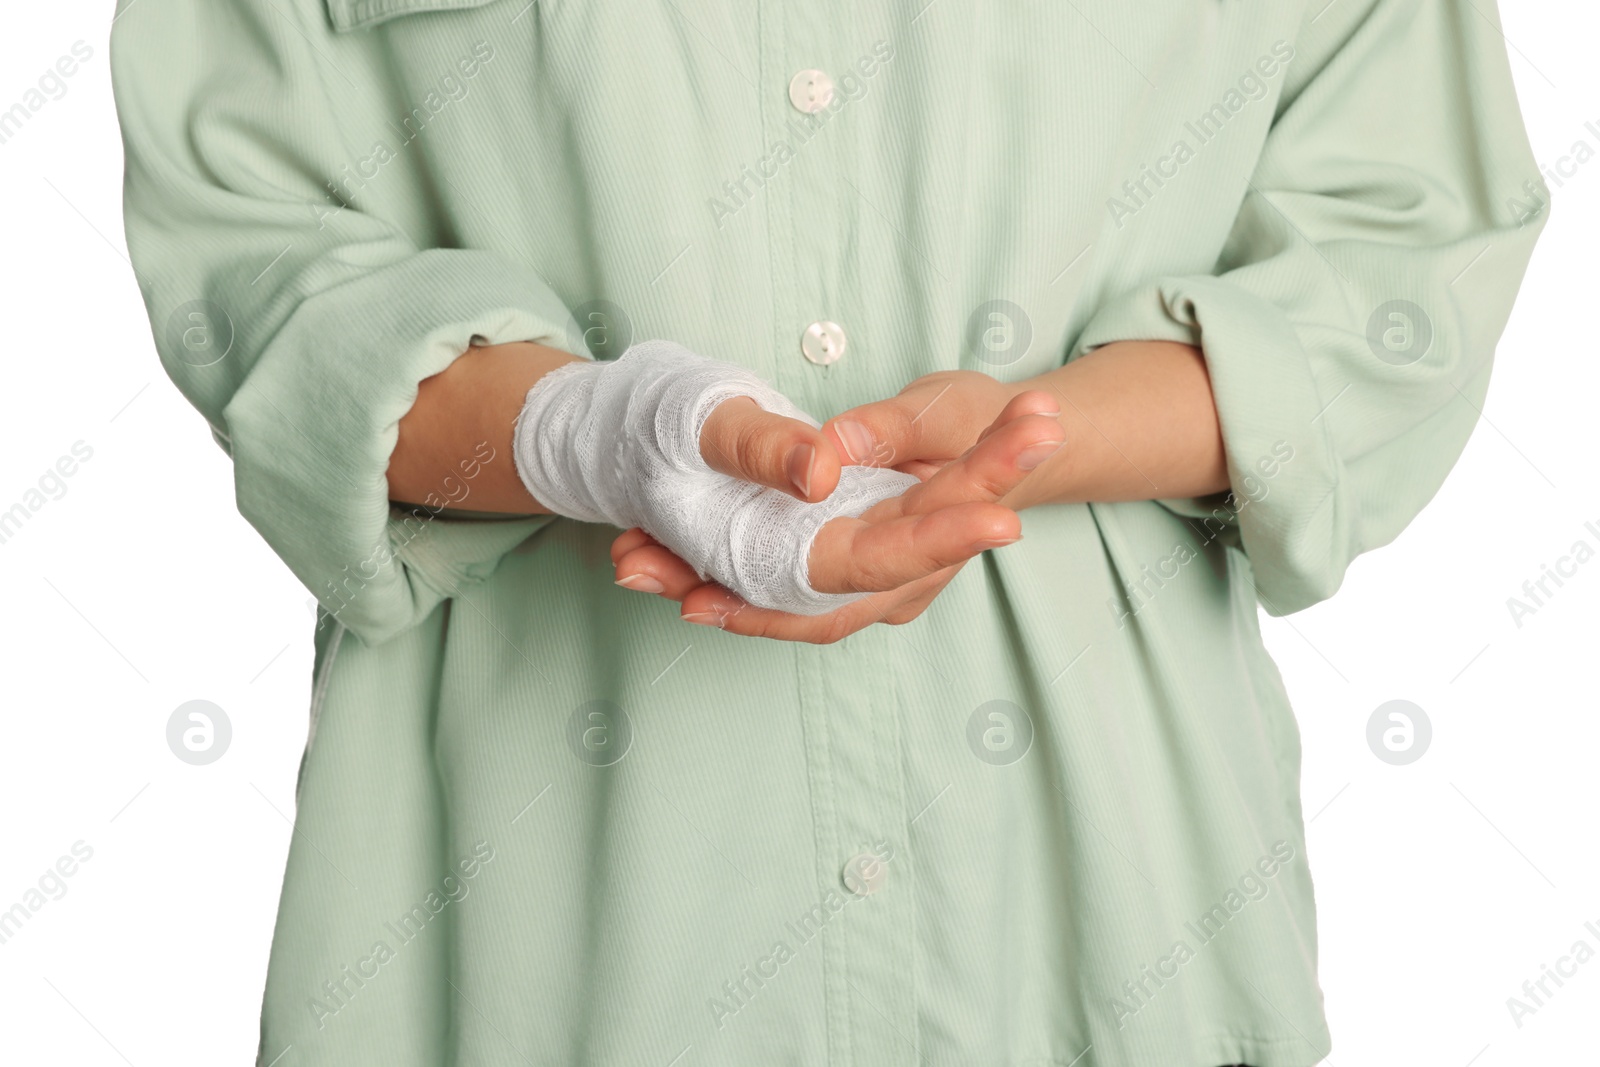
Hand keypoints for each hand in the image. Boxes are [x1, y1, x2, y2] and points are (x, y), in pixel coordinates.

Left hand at [611, 388, 1062, 641]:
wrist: (999, 442)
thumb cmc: (973, 419)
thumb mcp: (938, 408)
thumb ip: (887, 433)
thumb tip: (821, 460)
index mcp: (932, 545)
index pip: (852, 580)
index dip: (768, 599)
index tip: (694, 598)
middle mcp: (899, 585)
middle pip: (801, 611)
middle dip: (714, 595)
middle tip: (635, 568)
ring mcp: (871, 586)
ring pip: (784, 604)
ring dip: (705, 586)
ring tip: (629, 560)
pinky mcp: (842, 570)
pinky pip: (782, 586)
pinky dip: (722, 576)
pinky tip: (656, 554)